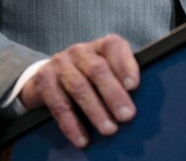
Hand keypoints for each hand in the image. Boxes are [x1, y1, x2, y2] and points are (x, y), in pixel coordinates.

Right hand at [19, 34, 139, 147]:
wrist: (46, 79)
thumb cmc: (86, 78)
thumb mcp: (104, 73)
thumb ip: (120, 81)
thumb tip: (141, 102)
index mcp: (99, 46)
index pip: (114, 46)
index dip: (125, 64)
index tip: (134, 86)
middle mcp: (79, 51)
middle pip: (97, 69)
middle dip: (114, 94)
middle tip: (127, 116)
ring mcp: (60, 63)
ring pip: (79, 87)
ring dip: (95, 111)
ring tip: (109, 129)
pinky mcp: (44, 80)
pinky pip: (59, 104)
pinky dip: (71, 124)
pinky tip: (82, 138)